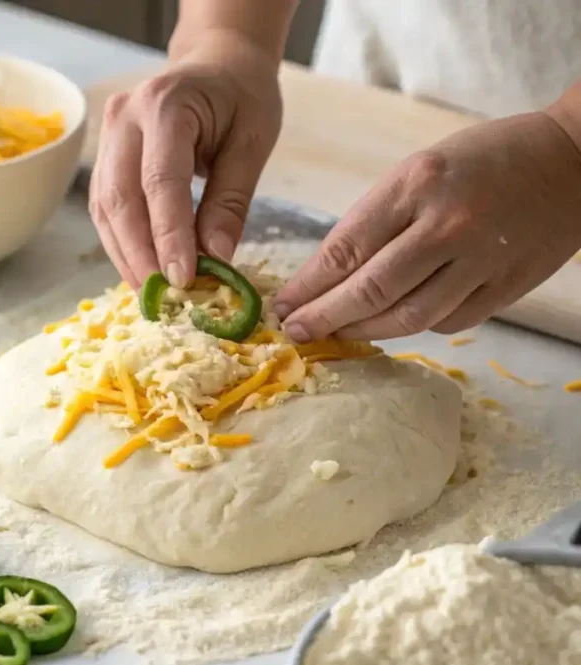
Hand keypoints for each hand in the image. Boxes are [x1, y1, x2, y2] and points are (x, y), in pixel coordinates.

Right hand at [88, 36, 282, 288]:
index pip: (161, 180)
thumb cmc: (241, 98)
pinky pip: (105, 206)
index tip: (183, 279)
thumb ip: (231, 199)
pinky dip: (121, 242)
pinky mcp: (104, 156)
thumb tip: (216, 257)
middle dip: (141, 254)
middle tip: (164, 297)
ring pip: (106, 207)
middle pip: (122, 198)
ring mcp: (107, 136)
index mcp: (166, 104)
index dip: (168, 235)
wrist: (216, 64)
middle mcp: (125, 118)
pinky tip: (141, 269)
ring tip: (153, 293)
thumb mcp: (253, 141)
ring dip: (126, 255)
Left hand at [274, 112, 580, 340]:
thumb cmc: (484, 159)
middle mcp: (446, 225)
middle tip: (295, 332)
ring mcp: (480, 261)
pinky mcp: (505, 288)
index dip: (308, 286)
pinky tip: (390, 324)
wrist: (573, 160)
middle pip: (370, 290)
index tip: (282, 305)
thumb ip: (377, 219)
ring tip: (334, 334)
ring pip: (407, 317)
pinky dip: (412, 327)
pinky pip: (446, 322)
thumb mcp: (419, 170)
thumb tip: (327, 275)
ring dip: (363, 332)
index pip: (345, 249)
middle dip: (325, 317)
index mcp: (416, 185)